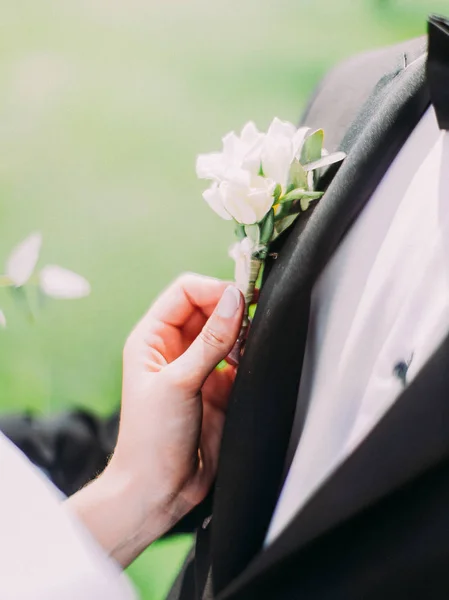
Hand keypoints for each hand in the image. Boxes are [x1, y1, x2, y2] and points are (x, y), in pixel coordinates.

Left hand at [67, 274, 242, 566]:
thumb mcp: (180, 383)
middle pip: (208, 307)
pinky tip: (250, 365)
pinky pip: (238, 358)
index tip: (241, 298)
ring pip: (226, 331)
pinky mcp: (217, 386)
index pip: (185, 292)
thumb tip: (235, 299)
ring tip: (247, 347)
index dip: (213, 290)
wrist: (158, 489)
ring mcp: (197, 366)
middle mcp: (174, 347)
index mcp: (152, 337)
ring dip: (242, 333)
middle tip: (253, 318)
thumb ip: (211, 341)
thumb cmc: (151, 438)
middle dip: (231, 309)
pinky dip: (248, 356)